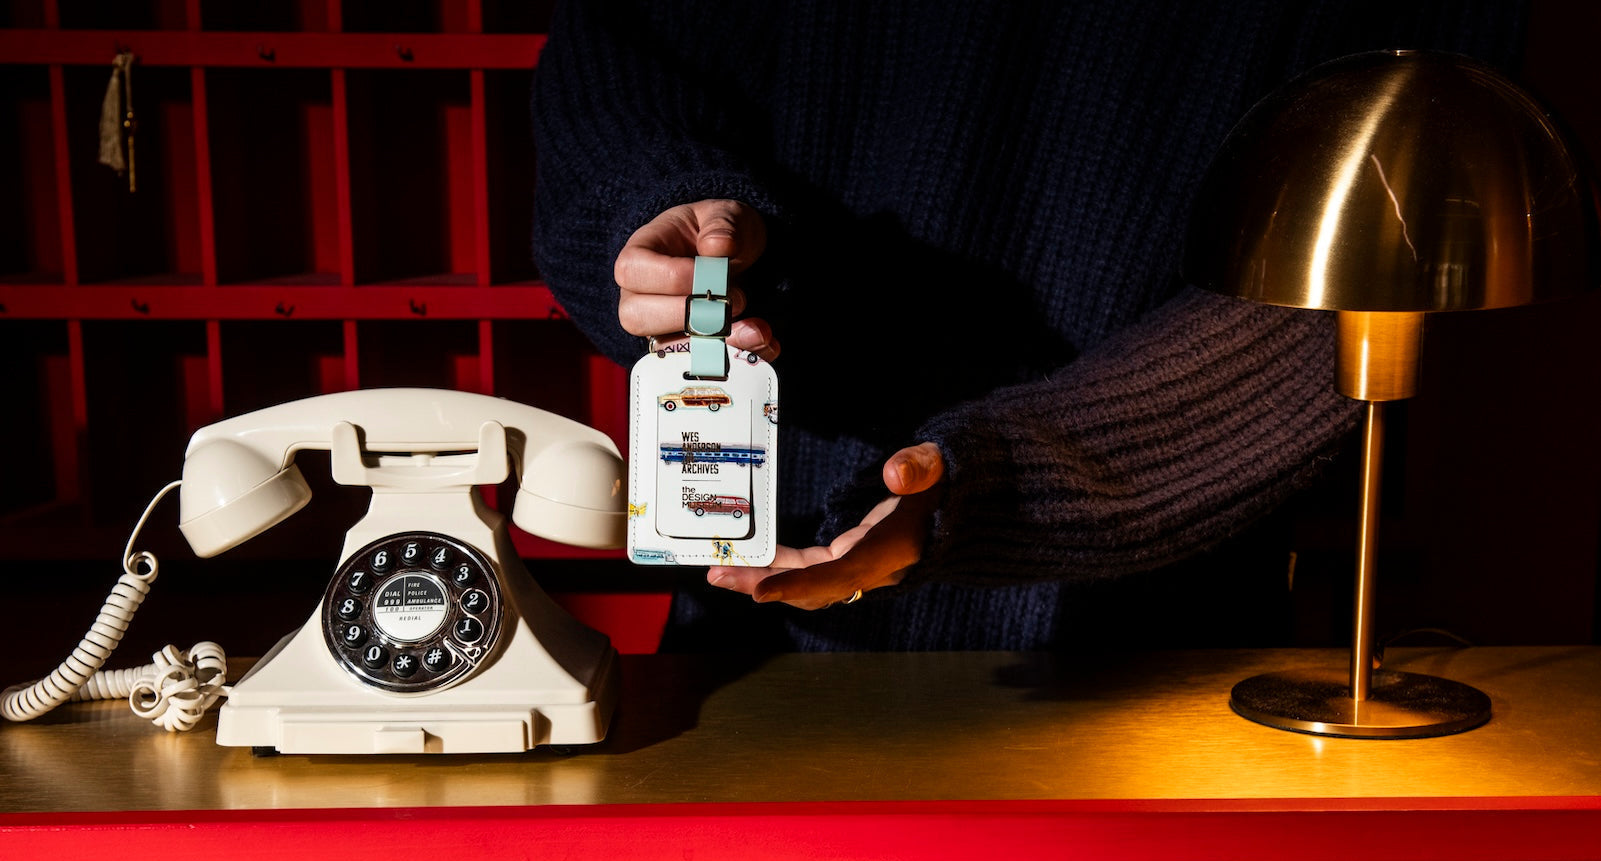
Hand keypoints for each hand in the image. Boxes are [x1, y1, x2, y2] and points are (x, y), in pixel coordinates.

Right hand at [614, 199, 778, 359]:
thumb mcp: (725, 214)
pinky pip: (700, 363)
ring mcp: (659, 327)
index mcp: (640, 254)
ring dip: (715, 343)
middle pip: (636, 317)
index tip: (710, 274)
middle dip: (689, 315)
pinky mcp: (686, 349)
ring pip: (667, 348)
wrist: (737, 257)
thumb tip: (716, 246)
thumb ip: (722, 224)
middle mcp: (640, 295)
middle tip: (732, 299)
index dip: (670, 278)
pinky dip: (736, 356)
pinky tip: (762, 341)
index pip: (632, 271)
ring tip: (756, 328)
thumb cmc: (718, 232)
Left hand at [708, 443, 944, 609]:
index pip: (840, 575)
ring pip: (804, 583)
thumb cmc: (946, 485)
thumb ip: (921, 468)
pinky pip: (808, 570)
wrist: (959, 509)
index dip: (800, 584)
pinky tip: (752, 557)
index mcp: (890, 552)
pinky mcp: (849, 558)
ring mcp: (857, 567)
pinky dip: (780, 566)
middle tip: (717, 575)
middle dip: (763, 584)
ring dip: (764, 579)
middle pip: (810, 587)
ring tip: (721, 571)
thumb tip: (895, 473)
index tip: (760, 592)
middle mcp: (870, 569)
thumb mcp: (939, 470)